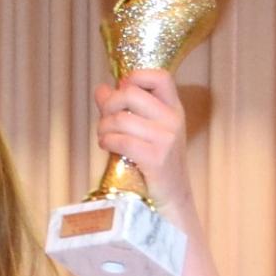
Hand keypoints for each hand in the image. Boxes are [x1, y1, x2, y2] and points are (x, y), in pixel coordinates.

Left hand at [93, 68, 193, 219]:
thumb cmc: (155, 163)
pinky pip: (121, 140)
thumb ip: (124, 107)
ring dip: (103, 127)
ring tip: (103, 136)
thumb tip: (101, 89)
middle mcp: (173, 120)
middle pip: (131, 93)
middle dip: (109, 104)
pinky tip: (106, 145)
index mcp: (174, 108)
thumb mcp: (146, 130)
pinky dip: (106, 141)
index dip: (136, 76)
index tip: (123, 90)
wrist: (172, 198)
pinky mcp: (156, 158)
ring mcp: (166, 139)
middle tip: (105, 118)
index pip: (160, 76)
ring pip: (121, 119)